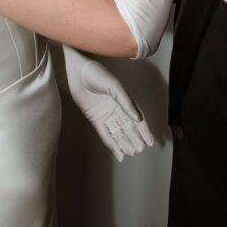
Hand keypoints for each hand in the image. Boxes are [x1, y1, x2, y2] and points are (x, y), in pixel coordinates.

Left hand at [60, 46, 152, 161]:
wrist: (76, 73)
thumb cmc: (97, 75)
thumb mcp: (115, 86)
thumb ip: (126, 103)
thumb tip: (138, 119)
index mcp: (124, 99)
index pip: (137, 117)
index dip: (144, 130)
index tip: (150, 141)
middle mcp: (116, 108)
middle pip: (128, 126)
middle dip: (135, 138)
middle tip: (140, 150)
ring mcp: (105, 114)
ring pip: (117, 132)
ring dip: (124, 142)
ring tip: (131, 153)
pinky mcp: (95, 118)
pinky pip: (105, 133)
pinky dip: (111, 143)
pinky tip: (118, 152)